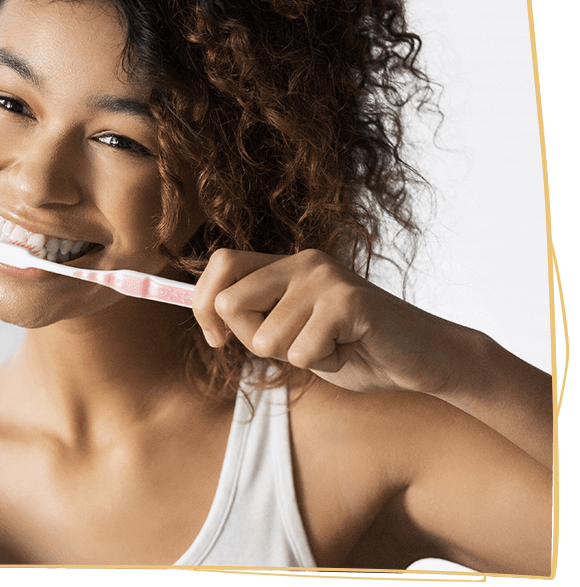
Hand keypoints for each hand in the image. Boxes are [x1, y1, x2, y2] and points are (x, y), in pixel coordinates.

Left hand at [192, 248, 471, 396]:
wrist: (423, 359)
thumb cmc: (356, 350)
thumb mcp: (293, 335)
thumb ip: (257, 321)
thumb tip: (208, 319)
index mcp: (286, 264)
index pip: (221, 263)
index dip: (203, 303)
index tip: (216, 339)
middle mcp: (302, 261)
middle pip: (230, 302)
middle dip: (252, 340)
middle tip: (296, 347)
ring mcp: (325, 277)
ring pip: (265, 337)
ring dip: (298, 358)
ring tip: (334, 347)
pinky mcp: (347, 300)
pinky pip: (302, 351)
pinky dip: (324, 365)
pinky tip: (351, 350)